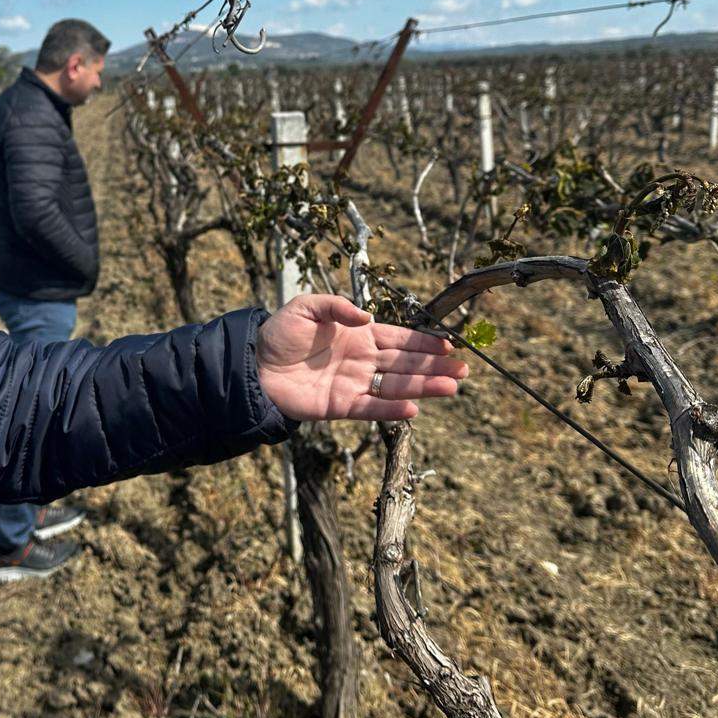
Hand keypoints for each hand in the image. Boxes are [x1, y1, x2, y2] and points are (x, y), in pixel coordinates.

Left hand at [256, 293, 468, 422]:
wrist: (253, 366)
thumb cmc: (279, 334)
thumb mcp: (307, 307)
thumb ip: (337, 307)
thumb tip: (367, 317)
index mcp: (359, 335)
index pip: (399, 339)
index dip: (424, 343)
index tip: (449, 346)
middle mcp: (362, 360)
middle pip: (405, 364)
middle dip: (434, 367)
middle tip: (464, 370)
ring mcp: (354, 384)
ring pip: (396, 386)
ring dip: (424, 387)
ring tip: (452, 387)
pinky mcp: (340, 405)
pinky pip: (371, 408)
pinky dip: (391, 410)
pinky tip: (414, 409)